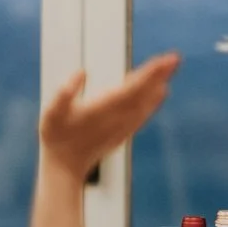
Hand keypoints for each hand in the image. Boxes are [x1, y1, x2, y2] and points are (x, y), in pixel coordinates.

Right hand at [39, 54, 181, 177]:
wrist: (64, 168)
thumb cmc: (56, 138)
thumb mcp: (52, 113)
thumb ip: (65, 92)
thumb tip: (81, 73)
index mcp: (103, 109)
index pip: (132, 88)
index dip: (149, 74)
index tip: (164, 61)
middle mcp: (117, 118)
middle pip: (144, 93)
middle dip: (159, 74)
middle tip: (175, 58)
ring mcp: (122, 127)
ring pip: (146, 103)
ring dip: (159, 84)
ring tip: (171, 68)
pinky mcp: (122, 132)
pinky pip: (143, 113)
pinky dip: (154, 101)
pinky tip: (161, 92)